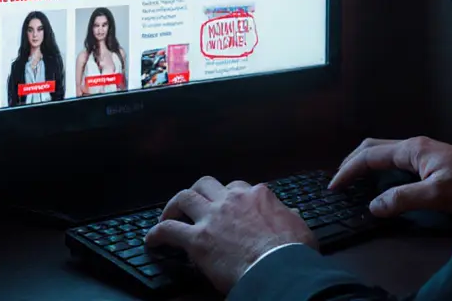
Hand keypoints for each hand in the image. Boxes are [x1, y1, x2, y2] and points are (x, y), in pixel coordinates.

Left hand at [145, 176, 315, 293]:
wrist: (277, 267)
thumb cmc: (291, 251)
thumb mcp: (299, 228)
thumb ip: (290, 216)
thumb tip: (292, 213)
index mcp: (258, 196)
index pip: (238, 187)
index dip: (230, 197)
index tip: (227, 206)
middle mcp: (232, 199)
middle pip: (206, 184)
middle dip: (198, 192)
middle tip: (193, 205)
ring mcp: (212, 217)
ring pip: (184, 197)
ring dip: (173, 206)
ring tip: (168, 216)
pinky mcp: (197, 239)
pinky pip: (168, 230)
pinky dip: (157, 233)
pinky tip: (151, 240)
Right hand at [329, 136, 451, 217]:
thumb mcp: (436, 195)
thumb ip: (403, 199)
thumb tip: (374, 206)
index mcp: (412, 149)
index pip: (370, 156)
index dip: (349, 170)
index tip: (335, 185)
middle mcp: (414, 146)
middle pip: (372, 147)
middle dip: (351, 161)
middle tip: (338, 180)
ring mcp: (421, 151)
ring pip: (383, 151)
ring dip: (363, 162)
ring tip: (351, 179)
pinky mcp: (428, 160)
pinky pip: (393, 158)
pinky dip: (377, 166)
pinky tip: (377, 179)